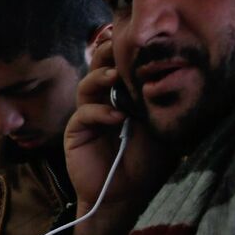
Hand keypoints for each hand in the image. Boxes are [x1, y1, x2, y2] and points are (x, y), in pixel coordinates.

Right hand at [64, 35, 174, 234]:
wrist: (127, 194)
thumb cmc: (147, 161)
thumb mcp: (158, 124)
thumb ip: (151, 99)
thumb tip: (151, 72)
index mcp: (125, 96)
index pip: (121, 65)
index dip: (124, 51)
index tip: (137, 41)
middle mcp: (104, 101)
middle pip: (99, 68)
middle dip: (106, 54)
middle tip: (118, 45)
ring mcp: (89, 116)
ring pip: (87, 85)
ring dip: (100, 76)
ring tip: (116, 76)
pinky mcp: (76, 132)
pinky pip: (83, 114)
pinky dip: (98, 112)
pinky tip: (116, 117)